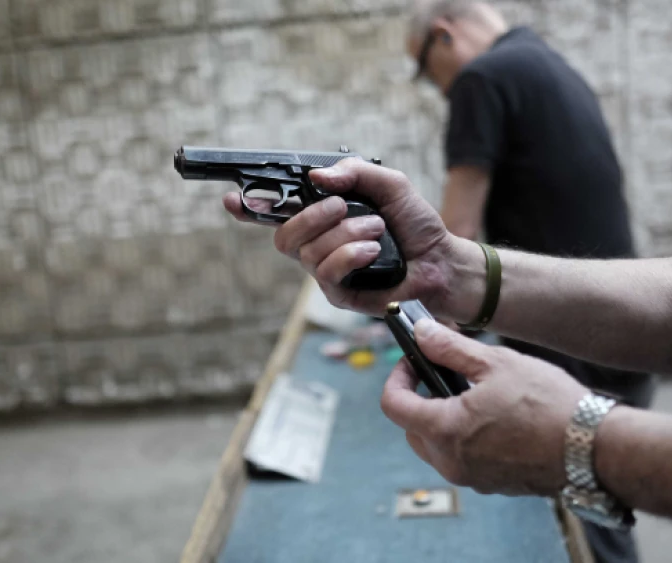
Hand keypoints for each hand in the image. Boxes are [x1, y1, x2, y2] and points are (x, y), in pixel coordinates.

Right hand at [222, 158, 481, 319]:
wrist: (440, 259)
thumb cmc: (414, 224)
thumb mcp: (390, 184)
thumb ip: (355, 172)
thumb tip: (319, 176)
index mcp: (322, 218)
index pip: (276, 214)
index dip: (249, 208)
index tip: (231, 199)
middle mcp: (317, 245)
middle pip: (283, 236)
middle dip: (310, 216)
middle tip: (343, 206)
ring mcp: (326, 272)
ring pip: (308, 253)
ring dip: (345, 233)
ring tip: (377, 229)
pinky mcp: (340, 294)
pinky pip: (327, 272)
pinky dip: (350, 254)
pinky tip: (372, 250)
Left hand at [380, 319, 588, 495]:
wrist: (593, 448)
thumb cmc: (548, 404)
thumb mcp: (497, 363)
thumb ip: (450, 348)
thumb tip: (422, 332)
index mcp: (444, 430)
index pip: (393, 405)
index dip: (396, 377)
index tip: (412, 360)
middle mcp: (451, 462)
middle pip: (411, 428)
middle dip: (419, 398)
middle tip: (441, 372)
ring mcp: (472, 478)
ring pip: (437, 446)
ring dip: (442, 419)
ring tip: (472, 393)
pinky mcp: (492, 484)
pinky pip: (463, 459)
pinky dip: (465, 438)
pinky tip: (493, 417)